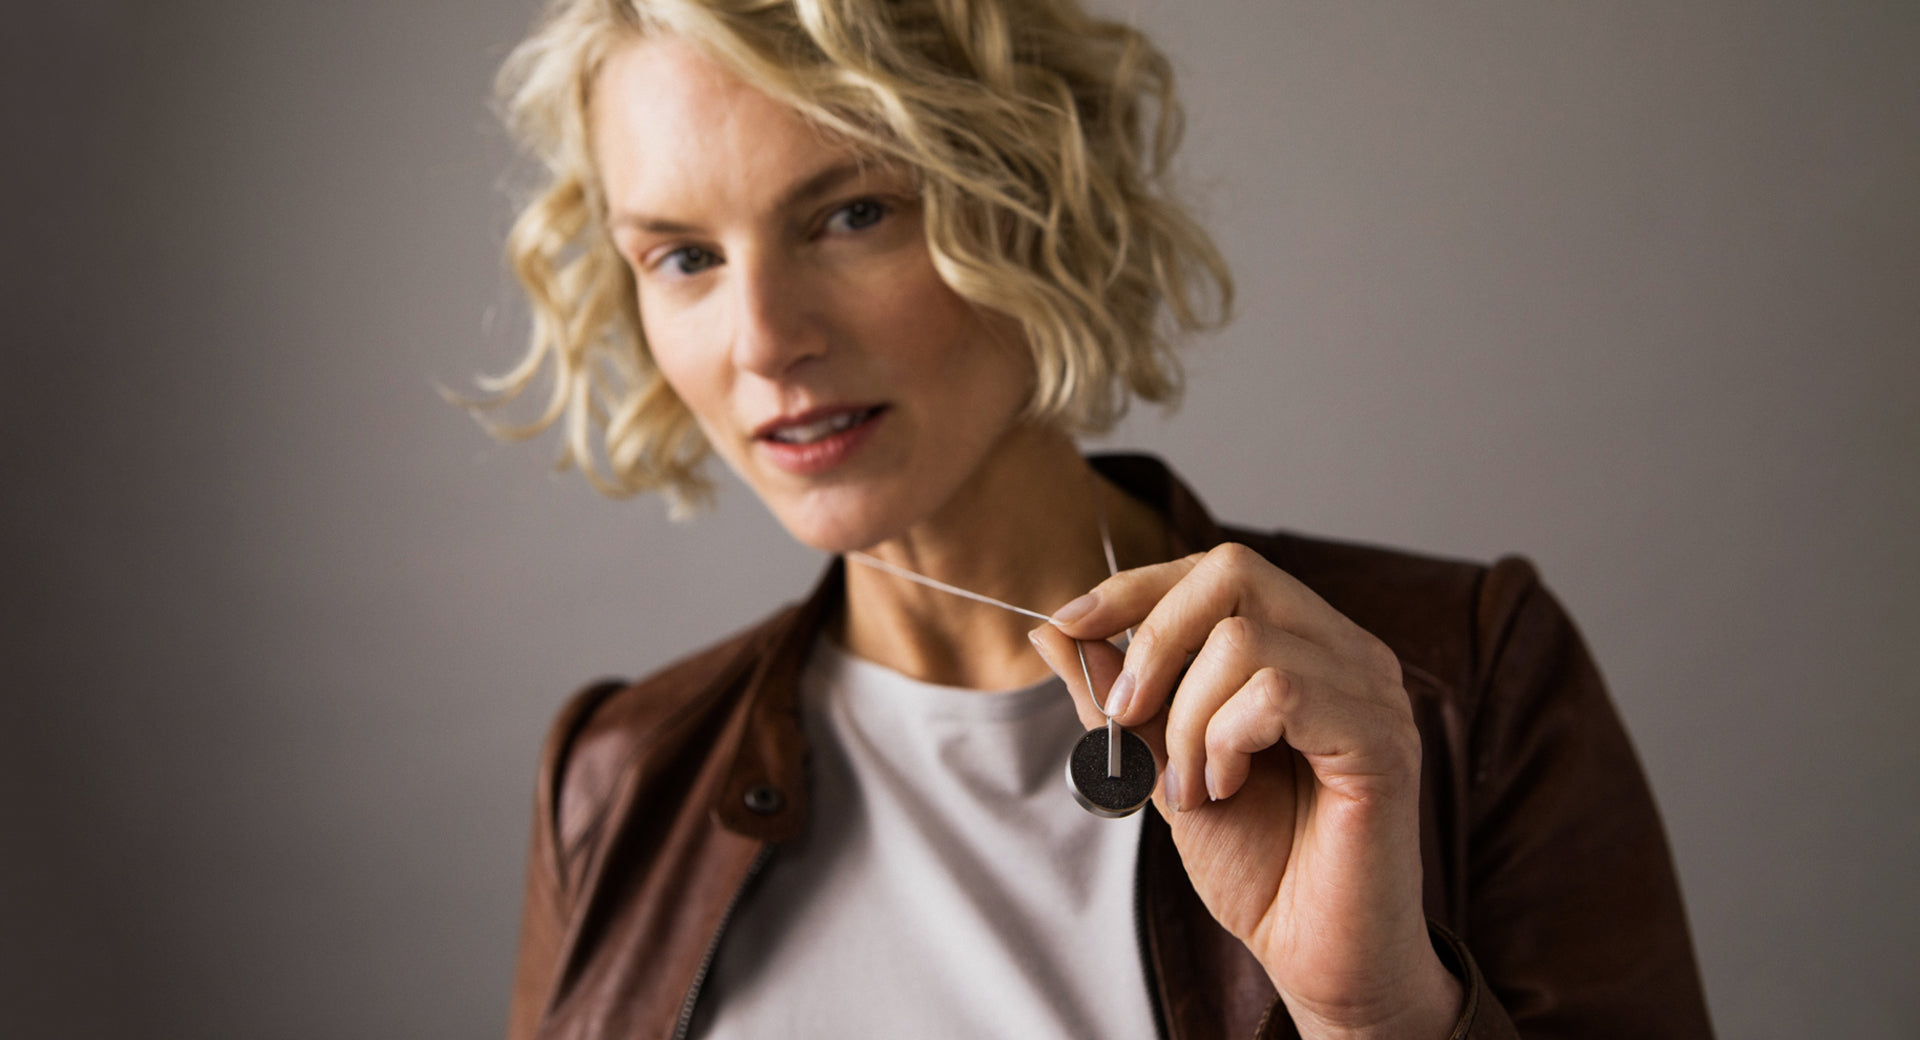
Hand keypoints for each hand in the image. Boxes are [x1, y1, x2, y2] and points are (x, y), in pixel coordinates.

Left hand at [1029, 544, 1461, 1039]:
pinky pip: (1279, 693)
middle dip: (1153, 641)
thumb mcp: (1161, 765)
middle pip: (1232, 573)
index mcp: (1304, 646)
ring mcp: (1372, 691)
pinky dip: (1224, 741)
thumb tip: (1052, 629)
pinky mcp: (1382, 740)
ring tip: (1193, 786)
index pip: (1218, 569)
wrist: (1313, 953)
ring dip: (1187, 721)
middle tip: (1127, 719)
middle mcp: (1347, 652)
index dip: (1136, 587)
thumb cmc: (1257, 863)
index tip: (1070, 624)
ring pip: (1242, 642)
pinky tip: (1224, 788)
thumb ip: (1116, 698)